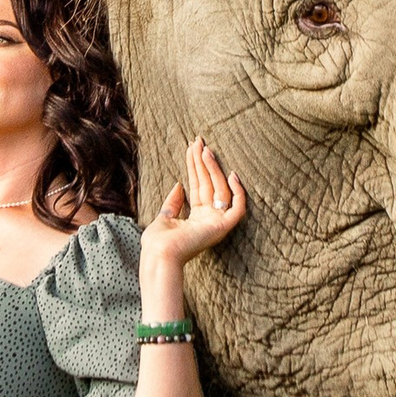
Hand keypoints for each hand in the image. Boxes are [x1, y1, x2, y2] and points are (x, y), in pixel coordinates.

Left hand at [147, 136, 247, 266]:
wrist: (158, 255)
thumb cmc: (157, 243)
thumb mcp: (163, 217)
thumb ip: (173, 202)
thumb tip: (179, 184)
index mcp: (195, 219)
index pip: (198, 187)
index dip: (195, 167)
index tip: (192, 148)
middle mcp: (208, 220)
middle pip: (208, 184)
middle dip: (203, 162)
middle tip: (198, 141)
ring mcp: (216, 223)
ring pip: (220, 190)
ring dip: (213, 169)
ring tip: (205, 149)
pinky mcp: (222, 228)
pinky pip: (237, 208)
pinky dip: (238, 192)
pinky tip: (231, 174)